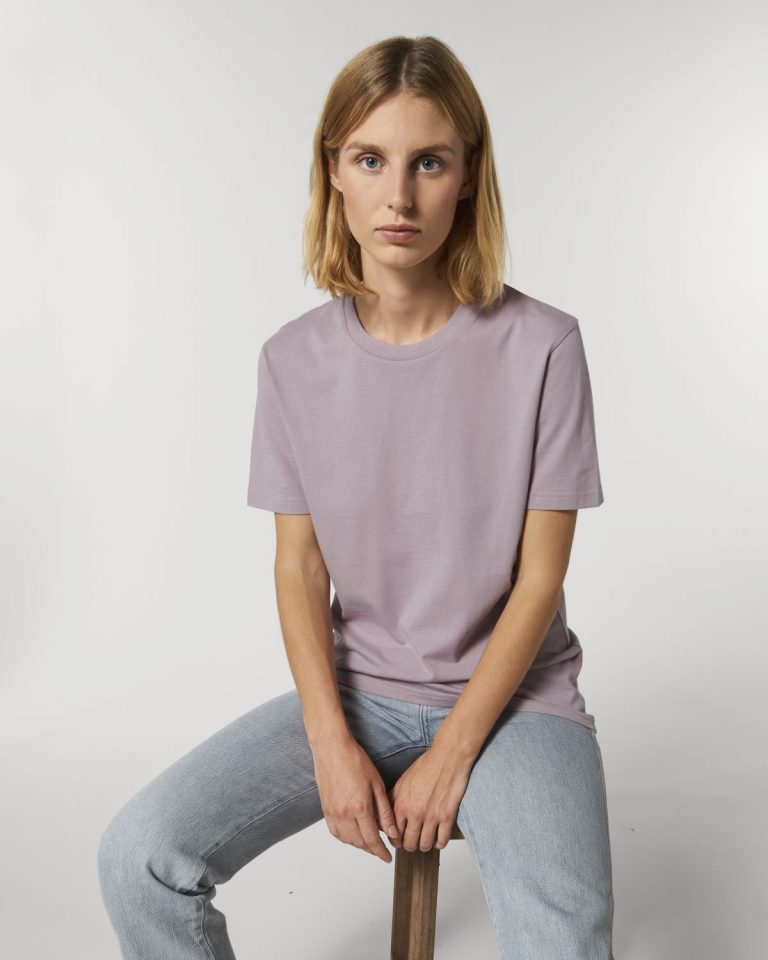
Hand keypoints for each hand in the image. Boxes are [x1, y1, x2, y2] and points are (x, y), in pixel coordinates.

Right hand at [310, 734, 401, 862]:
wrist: (332, 748)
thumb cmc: (355, 760)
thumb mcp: (377, 784)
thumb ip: (384, 811)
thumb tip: (392, 832)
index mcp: (360, 807)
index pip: (372, 840)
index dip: (381, 852)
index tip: (387, 857)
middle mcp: (344, 814)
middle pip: (359, 843)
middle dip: (372, 850)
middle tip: (381, 850)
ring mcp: (333, 812)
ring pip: (346, 840)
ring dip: (359, 845)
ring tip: (369, 843)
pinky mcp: (325, 809)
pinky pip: (335, 832)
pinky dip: (345, 838)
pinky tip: (352, 835)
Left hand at [387, 743, 474, 852]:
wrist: (448, 757)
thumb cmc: (426, 765)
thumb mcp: (403, 781)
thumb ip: (394, 799)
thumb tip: (386, 813)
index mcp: (401, 803)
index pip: (393, 833)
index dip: (395, 840)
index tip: (398, 840)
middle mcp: (414, 812)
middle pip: (408, 843)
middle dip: (409, 845)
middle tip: (412, 841)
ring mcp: (431, 816)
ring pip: (424, 845)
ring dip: (424, 845)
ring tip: (425, 840)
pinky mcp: (447, 817)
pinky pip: (442, 842)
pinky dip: (439, 843)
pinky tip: (438, 838)